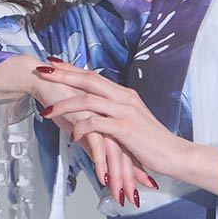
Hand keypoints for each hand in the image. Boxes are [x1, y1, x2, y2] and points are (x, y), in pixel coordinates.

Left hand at [33, 61, 188, 180]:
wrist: (175, 155)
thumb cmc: (153, 143)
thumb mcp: (132, 123)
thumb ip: (115, 116)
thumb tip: (97, 116)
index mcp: (125, 95)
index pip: (94, 76)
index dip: (72, 68)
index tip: (53, 64)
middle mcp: (125, 98)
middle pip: (88, 80)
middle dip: (62, 75)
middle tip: (42, 71)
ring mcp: (125, 112)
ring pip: (88, 100)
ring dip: (64, 105)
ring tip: (48, 111)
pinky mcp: (125, 128)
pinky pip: (95, 123)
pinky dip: (80, 128)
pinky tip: (73, 136)